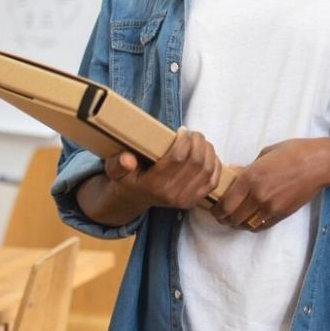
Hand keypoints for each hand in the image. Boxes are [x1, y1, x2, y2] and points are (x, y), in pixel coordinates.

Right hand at [104, 129, 220, 210]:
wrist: (135, 198)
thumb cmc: (127, 177)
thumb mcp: (115, 169)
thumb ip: (117, 164)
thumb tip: (127, 160)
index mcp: (153, 185)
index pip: (178, 158)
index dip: (185, 140)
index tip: (181, 130)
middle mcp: (172, 195)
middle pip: (196, 161)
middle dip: (198, 141)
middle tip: (191, 133)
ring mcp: (185, 199)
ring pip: (207, 169)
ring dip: (207, 149)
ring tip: (198, 140)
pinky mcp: (195, 200)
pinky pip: (213, 180)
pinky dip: (214, 164)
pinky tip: (207, 153)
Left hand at [212, 139, 329, 231]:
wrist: (319, 163)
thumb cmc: (293, 152)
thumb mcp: (265, 154)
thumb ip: (247, 168)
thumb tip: (234, 174)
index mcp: (250, 177)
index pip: (225, 203)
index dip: (216, 210)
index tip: (213, 210)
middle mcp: (258, 195)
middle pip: (233, 218)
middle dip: (224, 219)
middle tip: (221, 216)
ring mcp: (271, 207)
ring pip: (246, 225)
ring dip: (237, 224)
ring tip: (235, 220)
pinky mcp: (282, 214)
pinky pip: (261, 226)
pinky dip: (252, 226)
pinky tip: (250, 220)